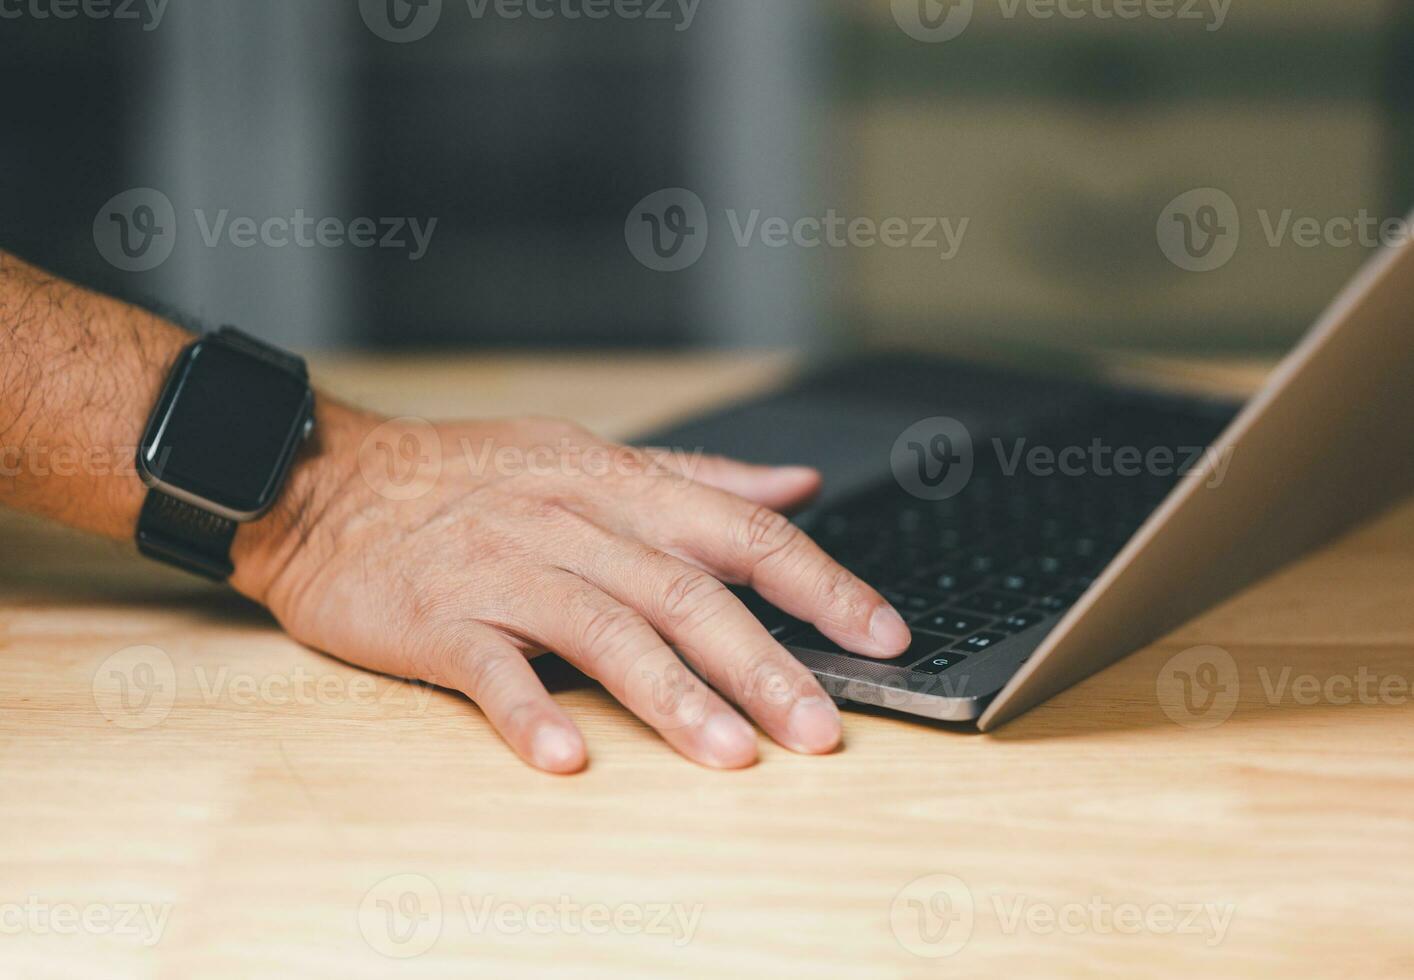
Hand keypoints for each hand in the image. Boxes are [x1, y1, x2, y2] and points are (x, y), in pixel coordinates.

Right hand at [232, 405, 911, 772]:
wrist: (329, 479)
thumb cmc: (469, 475)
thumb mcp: (588, 456)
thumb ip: (698, 481)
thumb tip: (797, 488)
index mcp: (619, 485)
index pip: (742, 532)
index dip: (820, 584)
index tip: (882, 635)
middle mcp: (572, 522)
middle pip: (686, 593)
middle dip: (764, 664)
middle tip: (822, 729)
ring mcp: (504, 569)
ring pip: (604, 630)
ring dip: (672, 696)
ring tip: (731, 755)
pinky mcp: (436, 616)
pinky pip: (489, 666)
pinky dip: (528, 710)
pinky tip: (566, 758)